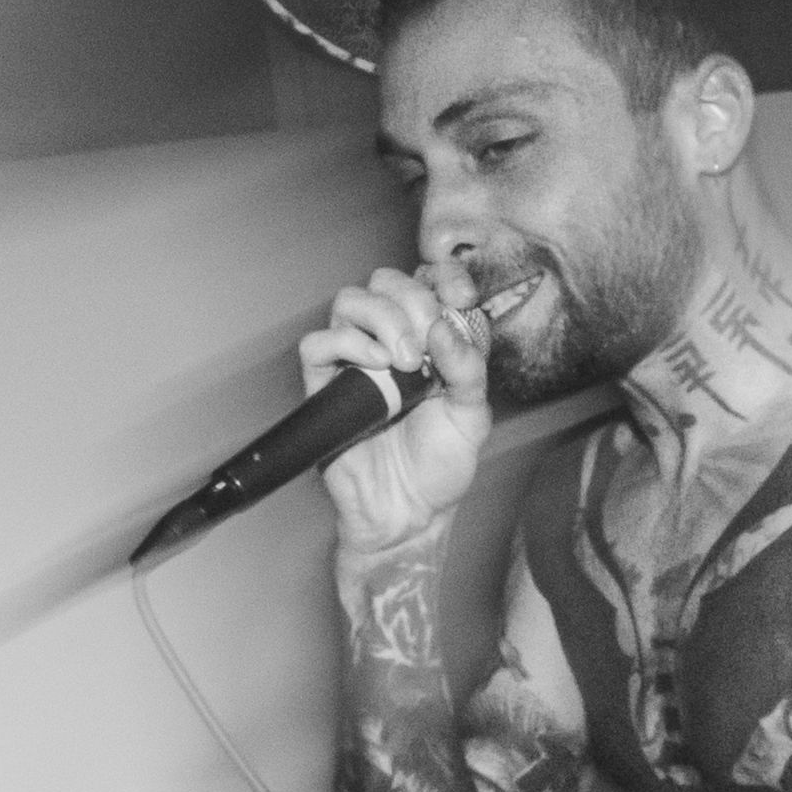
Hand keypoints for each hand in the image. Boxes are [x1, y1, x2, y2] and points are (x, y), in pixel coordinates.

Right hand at [303, 264, 491, 552]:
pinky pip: (317, 344)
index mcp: (429, 341)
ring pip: (349, 301)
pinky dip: (345, 343)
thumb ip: (468, 368)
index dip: (442, 276)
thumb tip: (444, 325)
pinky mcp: (325, 386)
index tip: (458, 295)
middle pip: (384, 282)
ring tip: (405, 361)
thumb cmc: (439, 467)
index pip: (427, 281)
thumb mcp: (473, 416)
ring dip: (381, 319)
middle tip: (428, 339)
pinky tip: (375, 367)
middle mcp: (390, 342)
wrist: (409, 514)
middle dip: (411, 300)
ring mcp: (355, 361)